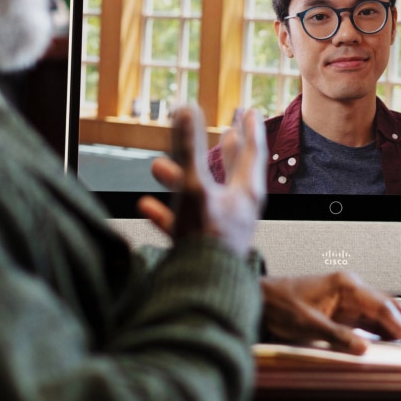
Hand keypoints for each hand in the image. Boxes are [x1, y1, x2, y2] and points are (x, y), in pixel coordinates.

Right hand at [137, 105, 266, 257]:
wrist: (200, 290)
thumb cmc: (204, 239)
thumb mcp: (193, 186)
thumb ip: (188, 149)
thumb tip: (186, 109)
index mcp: (245, 192)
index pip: (251, 152)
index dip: (250, 129)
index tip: (251, 112)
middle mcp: (237, 209)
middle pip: (233, 172)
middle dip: (226, 151)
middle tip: (229, 132)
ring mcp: (221, 228)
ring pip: (203, 195)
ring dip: (181, 179)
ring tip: (158, 166)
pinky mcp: (203, 247)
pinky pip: (183, 224)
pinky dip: (166, 213)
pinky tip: (148, 207)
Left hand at [260, 271, 400, 353]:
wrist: (262, 298)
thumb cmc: (281, 305)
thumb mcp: (307, 323)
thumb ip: (337, 336)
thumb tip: (364, 349)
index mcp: (346, 285)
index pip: (382, 307)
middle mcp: (351, 289)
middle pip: (390, 307)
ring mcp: (348, 299)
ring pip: (383, 314)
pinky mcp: (343, 310)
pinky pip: (370, 321)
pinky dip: (386, 332)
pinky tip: (398, 343)